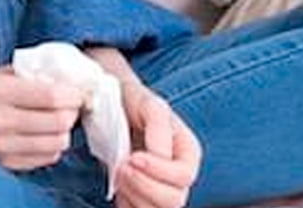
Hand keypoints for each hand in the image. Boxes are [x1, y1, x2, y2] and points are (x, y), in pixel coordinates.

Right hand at [0, 66, 84, 171]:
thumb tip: (75, 80)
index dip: (74, 94)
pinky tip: (45, 134)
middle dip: (73, 112)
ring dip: (64, 131)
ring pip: (55, 145)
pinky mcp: (2, 164)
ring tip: (59, 119)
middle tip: (72, 105)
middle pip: (58, 123)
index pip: (52, 97)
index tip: (81, 91)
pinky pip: (44, 159)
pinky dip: (52, 146)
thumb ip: (36, 73)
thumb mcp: (4, 72)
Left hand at [115, 81, 201, 207]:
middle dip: (143, 186)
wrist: (114, 109)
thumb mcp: (150, 105)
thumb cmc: (136, 104)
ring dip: (133, 196)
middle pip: (173, 201)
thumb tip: (160, 156)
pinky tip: (119, 186)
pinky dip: (127, 205)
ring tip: (118, 173)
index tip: (133, 157)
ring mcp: (161, 190)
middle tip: (121, 167)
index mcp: (188, 152)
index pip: (183, 176)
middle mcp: (179, 176)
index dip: (158, 171)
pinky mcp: (143, 199)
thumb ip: (159, 128)